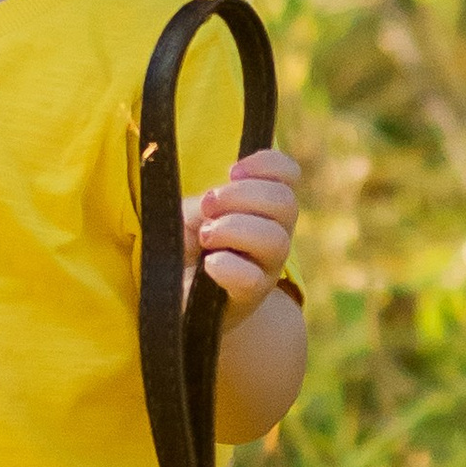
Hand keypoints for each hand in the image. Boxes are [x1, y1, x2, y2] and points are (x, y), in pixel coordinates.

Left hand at [185, 147, 302, 320]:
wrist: (177, 301)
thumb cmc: (186, 252)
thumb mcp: (190, 217)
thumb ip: (205, 204)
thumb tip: (211, 200)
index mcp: (264, 208)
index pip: (288, 175)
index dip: (268, 165)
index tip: (232, 171)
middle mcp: (274, 235)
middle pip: (285, 203)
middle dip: (242, 195)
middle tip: (207, 205)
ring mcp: (266, 268)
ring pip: (276, 240)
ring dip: (234, 229)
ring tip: (205, 236)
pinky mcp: (249, 298)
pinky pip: (252, 279)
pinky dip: (230, 267)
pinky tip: (209, 264)